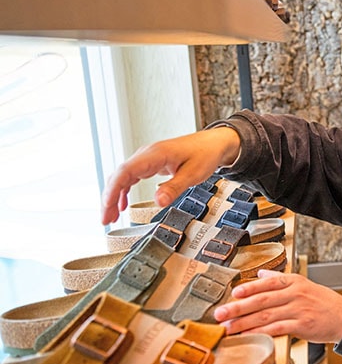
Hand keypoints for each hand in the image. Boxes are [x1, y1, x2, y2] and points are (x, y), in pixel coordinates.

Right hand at [100, 127, 240, 224]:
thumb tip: (159, 202)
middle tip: (105, 220)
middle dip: (109, 198)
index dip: (113, 190)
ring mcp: (147, 158)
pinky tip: (122, 206)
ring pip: (123, 177)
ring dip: (114, 196)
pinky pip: (131, 177)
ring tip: (110, 217)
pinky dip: (124, 191)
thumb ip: (175, 187)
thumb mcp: (193, 173)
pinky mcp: (151, 163)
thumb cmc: (206, 154)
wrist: (214, 142)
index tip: (107, 208)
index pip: (125, 171)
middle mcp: (147, 154)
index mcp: (155, 154)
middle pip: (119, 175)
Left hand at [213, 270, 341, 341]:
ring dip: (243, 322)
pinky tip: (248, 336)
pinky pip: (276, 329)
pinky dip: (260, 333)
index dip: (248, 288)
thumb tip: (261, 274)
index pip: (267, 283)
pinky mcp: (302, 326)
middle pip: (261, 300)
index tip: (233, 294)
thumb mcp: (305, 285)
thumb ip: (281, 280)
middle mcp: (295, 294)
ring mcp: (299, 310)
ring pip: (265, 315)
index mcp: (295, 282)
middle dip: (238, 308)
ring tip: (227, 327)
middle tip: (219, 313)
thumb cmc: (325, 303)